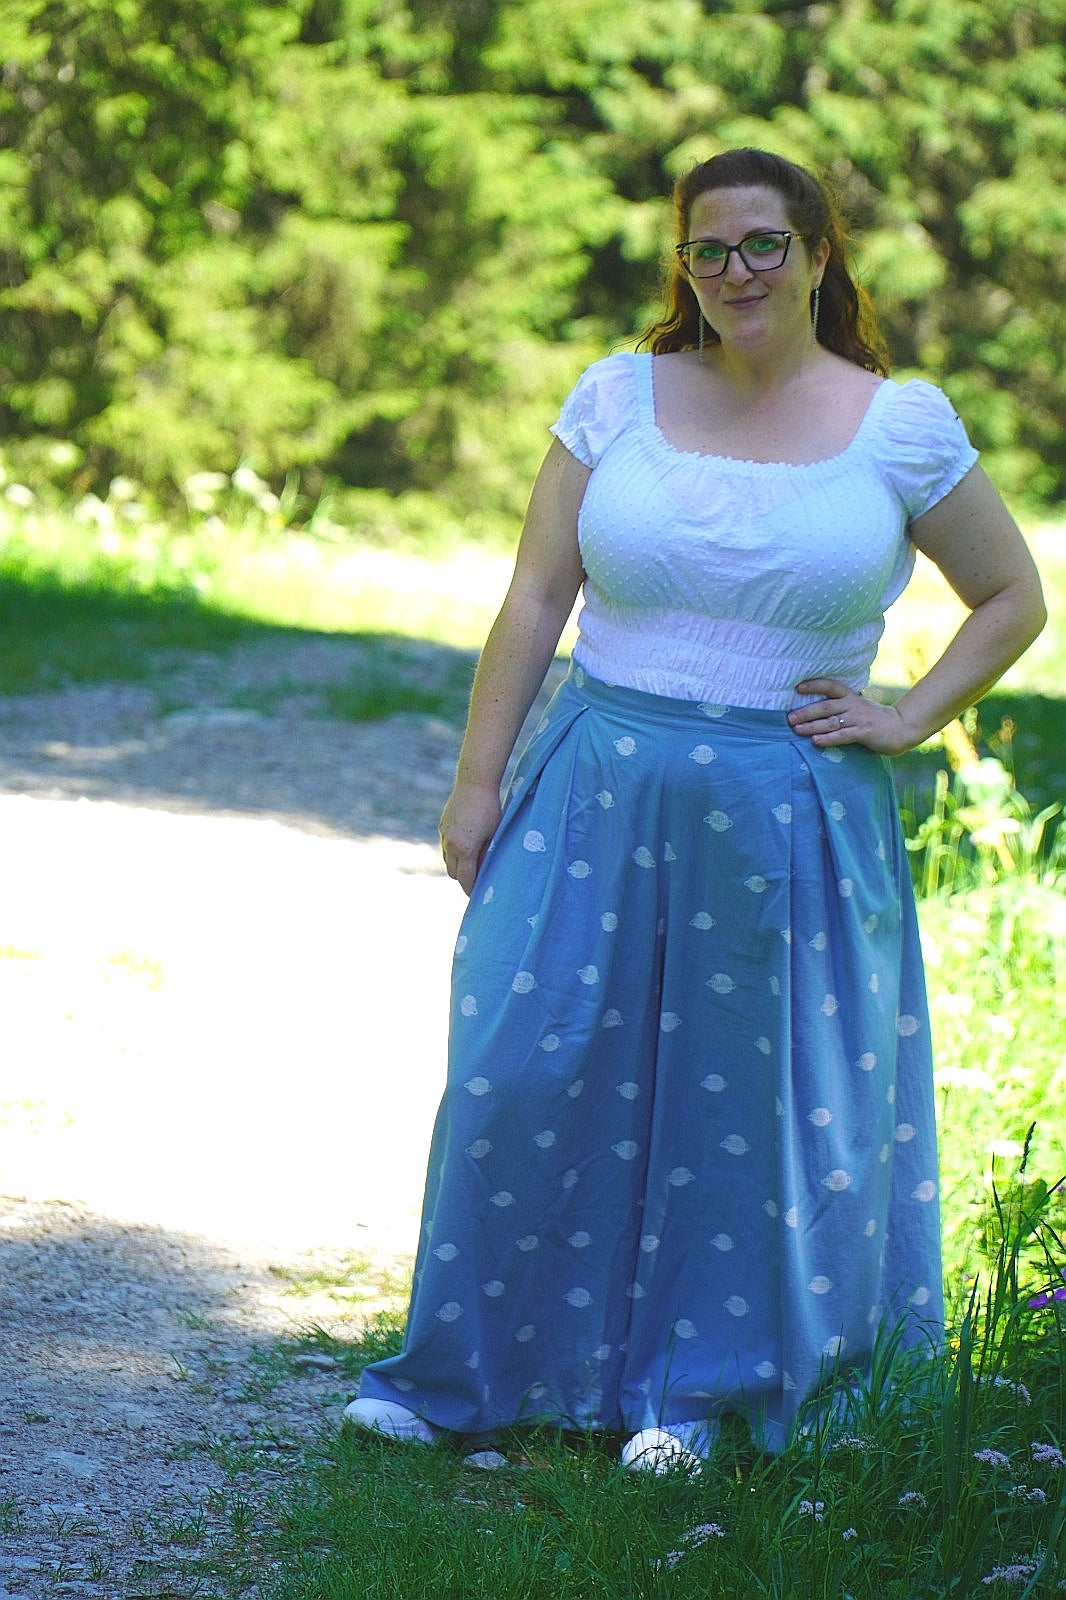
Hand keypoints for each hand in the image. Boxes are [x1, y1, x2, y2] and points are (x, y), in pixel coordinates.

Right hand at [439, 781, 501, 894]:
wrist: (474, 783)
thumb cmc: (490, 809)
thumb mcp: (493, 834)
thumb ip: (487, 855)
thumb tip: (485, 871)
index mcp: (464, 849)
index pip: (465, 879)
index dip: (471, 890)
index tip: (477, 897)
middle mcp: (450, 844)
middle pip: (453, 873)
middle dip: (463, 879)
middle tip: (476, 882)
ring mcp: (443, 835)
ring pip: (447, 861)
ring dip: (457, 866)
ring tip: (470, 866)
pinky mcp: (442, 827)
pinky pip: (445, 847)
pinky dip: (453, 853)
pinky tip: (465, 848)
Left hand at [788, 678, 914, 756]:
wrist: (901, 727)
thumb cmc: (874, 719)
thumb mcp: (858, 708)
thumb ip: (841, 708)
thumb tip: (814, 714)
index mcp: (850, 697)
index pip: (830, 686)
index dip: (814, 685)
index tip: (797, 687)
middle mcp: (853, 705)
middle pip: (825, 706)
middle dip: (805, 712)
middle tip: (789, 718)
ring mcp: (859, 719)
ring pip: (831, 721)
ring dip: (812, 726)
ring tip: (796, 730)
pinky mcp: (864, 732)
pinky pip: (842, 735)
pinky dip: (828, 739)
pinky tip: (815, 742)